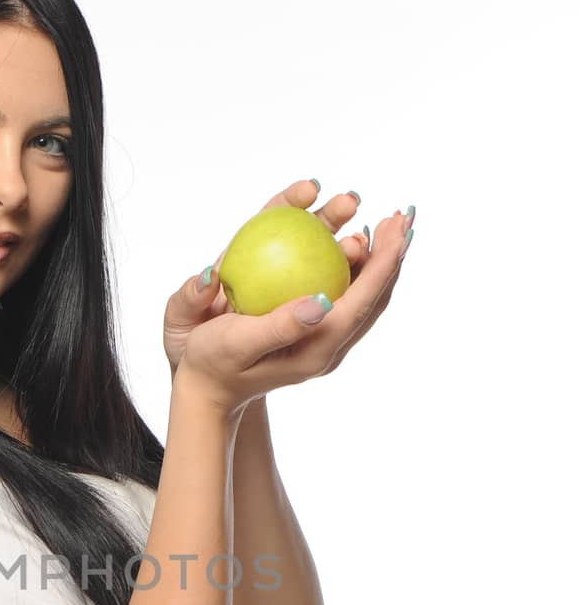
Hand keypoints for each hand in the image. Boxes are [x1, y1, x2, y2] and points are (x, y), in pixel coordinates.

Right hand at [175, 207, 411, 416]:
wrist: (204, 388)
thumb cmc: (212, 363)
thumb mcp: (236, 342)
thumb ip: (278, 325)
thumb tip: (321, 302)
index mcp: (315, 350)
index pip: (361, 303)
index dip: (383, 264)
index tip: (395, 228)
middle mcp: (326, 346)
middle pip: (373, 298)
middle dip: (391, 256)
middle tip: (400, 216)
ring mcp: (321, 339)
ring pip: (363, 297)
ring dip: (377, 259)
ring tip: (384, 224)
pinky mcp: (311, 331)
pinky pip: (344, 295)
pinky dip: (354, 265)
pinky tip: (349, 240)